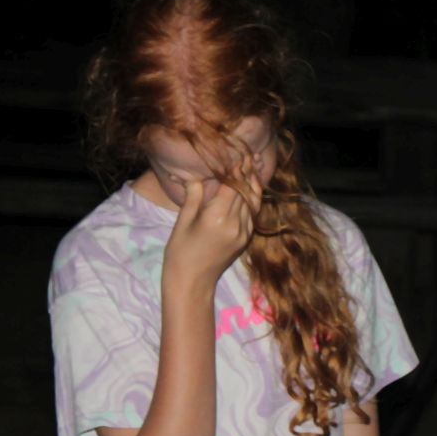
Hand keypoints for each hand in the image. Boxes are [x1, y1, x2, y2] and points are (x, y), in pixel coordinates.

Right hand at [163, 151, 262, 293]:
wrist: (191, 282)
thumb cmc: (180, 251)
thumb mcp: (183, 220)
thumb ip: (194, 195)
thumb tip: (197, 174)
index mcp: (217, 217)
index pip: (232, 184)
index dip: (236, 168)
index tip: (238, 152)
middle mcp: (235, 223)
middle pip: (246, 191)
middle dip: (247, 171)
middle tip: (250, 153)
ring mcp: (243, 233)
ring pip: (253, 201)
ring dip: (254, 183)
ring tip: (256, 165)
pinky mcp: (245, 239)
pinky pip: (252, 214)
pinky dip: (252, 199)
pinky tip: (250, 188)